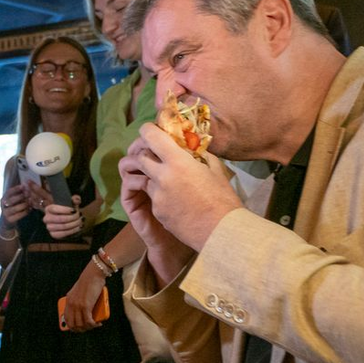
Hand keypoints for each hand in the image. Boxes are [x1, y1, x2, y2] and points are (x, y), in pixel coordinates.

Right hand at [0, 182, 31, 228]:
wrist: (8, 220)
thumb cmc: (14, 206)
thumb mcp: (15, 199)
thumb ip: (19, 193)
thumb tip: (26, 184)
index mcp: (4, 198)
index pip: (9, 192)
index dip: (16, 189)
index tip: (24, 186)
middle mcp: (3, 205)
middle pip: (11, 200)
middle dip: (20, 196)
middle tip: (28, 194)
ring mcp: (5, 213)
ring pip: (14, 208)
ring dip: (23, 204)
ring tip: (30, 201)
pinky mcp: (10, 220)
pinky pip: (18, 215)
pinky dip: (25, 212)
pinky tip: (30, 209)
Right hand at [43, 195, 82, 239]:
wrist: (68, 221)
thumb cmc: (68, 211)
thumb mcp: (71, 204)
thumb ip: (75, 199)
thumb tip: (76, 200)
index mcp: (48, 209)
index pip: (54, 209)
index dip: (65, 210)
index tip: (74, 210)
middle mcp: (47, 218)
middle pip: (60, 219)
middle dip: (73, 217)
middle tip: (80, 216)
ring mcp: (49, 227)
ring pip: (64, 226)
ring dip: (74, 224)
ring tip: (81, 221)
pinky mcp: (54, 235)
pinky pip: (64, 233)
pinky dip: (73, 230)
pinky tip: (79, 227)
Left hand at [62, 262, 107, 330]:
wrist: (93, 275)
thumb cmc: (89, 282)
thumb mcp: (79, 293)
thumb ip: (78, 301)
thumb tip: (84, 313)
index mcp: (68, 301)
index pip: (67, 318)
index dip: (72, 326)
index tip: (77, 329)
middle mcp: (71, 304)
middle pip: (73, 324)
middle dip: (81, 329)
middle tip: (88, 329)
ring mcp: (78, 306)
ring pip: (81, 324)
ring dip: (89, 328)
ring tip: (94, 325)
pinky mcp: (86, 306)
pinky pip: (88, 321)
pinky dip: (93, 325)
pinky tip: (97, 324)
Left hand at [124, 125, 240, 249]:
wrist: (220, 232)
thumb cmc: (223, 199)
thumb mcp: (216, 170)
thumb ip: (200, 155)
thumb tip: (192, 146)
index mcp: (177, 162)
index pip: (151, 136)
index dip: (147, 130)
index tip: (150, 130)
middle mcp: (162, 176)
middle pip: (140, 157)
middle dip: (144, 153)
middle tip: (153, 153)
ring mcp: (157, 196)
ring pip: (145, 178)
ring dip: (153, 175)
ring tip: (169, 179)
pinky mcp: (156, 211)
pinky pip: (153, 197)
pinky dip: (160, 194)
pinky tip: (176, 199)